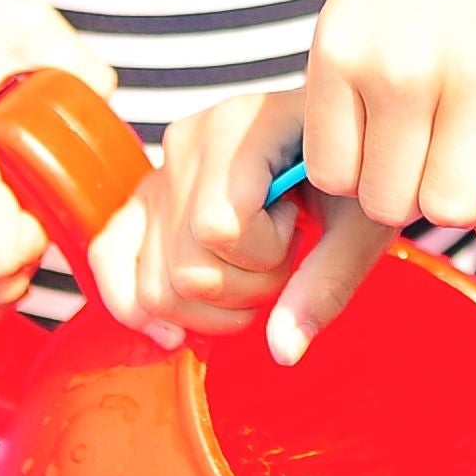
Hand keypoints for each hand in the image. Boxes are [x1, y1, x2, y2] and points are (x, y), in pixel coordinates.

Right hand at [89, 89, 387, 352]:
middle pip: (187, 268)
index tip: (302, 225)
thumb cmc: (355, 173)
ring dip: (213, 307)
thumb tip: (281, 349)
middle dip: (248, 289)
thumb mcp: (365, 219)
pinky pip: (110, 258)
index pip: (220, 227)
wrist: (340, 141)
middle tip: (286, 255)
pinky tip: (172, 331)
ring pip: (156, 285)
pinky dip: (135, 306)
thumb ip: (330, 280)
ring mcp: (160, 170)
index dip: (269, 254)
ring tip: (255, 267)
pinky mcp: (144, 198)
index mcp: (243, 126)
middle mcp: (188, 141)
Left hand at [302, 0, 475, 249]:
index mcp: (339, 51)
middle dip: (416, 193)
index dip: (369, 176)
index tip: (396, 152)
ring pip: (450, 208)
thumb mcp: (365, 6)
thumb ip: (357, 89)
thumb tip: (367, 195)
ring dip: (467, 205)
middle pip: (390, 204)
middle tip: (442, 158)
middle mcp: (393, 70)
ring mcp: (468, 76)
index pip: (334, 178)